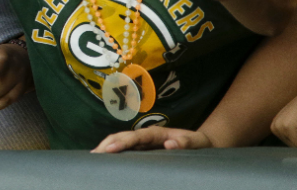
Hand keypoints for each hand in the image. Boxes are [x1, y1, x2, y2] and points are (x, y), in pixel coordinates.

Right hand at [92, 125, 212, 152]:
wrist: (203, 144)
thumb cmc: (201, 144)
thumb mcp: (198, 143)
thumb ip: (187, 142)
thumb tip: (170, 144)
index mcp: (158, 133)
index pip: (136, 136)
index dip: (122, 142)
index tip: (109, 148)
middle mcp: (148, 136)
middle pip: (123, 137)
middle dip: (108, 144)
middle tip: (93, 155)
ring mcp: (145, 143)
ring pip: (122, 143)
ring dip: (107, 148)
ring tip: (93, 158)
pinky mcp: (145, 151)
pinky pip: (127, 151)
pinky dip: (114, 154)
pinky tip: (105, 161)